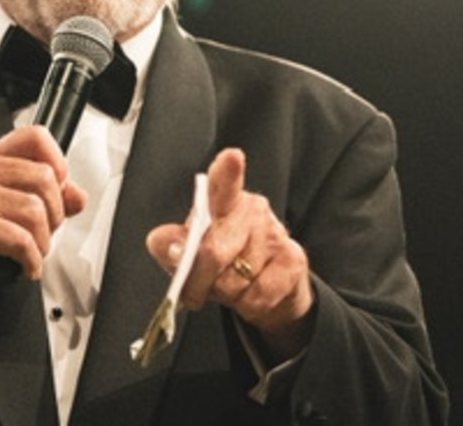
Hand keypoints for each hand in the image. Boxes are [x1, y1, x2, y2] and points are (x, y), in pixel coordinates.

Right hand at [0, 125, 86, 321]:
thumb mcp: (12, 210)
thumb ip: (48, 198)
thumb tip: (78, 196)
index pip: (34, 136)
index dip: (57, 160)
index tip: (59, 186)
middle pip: (45, 176)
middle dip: (55, 214)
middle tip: (42, 232)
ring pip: (37, 210)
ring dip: (43, 242)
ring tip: (31, 251)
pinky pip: (22, 239)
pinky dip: (31, 260)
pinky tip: (25, 265)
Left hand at [146, 148, 313, 360]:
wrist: (265, 291)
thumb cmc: (221, 264)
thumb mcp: (187, 254)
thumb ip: (170, 246)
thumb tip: (169, 246)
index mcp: (222, 201)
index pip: (223, 182)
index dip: (226, 171)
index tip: (232, 157)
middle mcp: (252, 209)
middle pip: (214, 250)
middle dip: (198, 281)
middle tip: (194, 292)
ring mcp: (275, 233)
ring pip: (234, 279)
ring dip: (225, 295)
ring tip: (231, 286)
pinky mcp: (293, 259)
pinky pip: (257, 295)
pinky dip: (247, 305)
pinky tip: (250, 294)